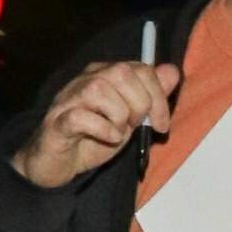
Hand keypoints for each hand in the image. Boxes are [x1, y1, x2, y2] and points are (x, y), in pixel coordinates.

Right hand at [13, 56, 180, 188]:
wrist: (61, 162)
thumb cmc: (95, 138)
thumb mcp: (131, 118)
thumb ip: (151, 96)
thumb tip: (172, 71)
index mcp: (107, 75)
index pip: (141, 69)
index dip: (159, 97)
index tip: (161, 125)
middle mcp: (87, 79)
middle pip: (122, 73)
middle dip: (139, 105)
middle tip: (133, 126)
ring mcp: (70, 99)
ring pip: (100, 90)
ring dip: (119, 117)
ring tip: (116, 133)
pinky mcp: (58, 122)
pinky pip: (82, 116)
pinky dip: (103, 130)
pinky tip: (108, 138)